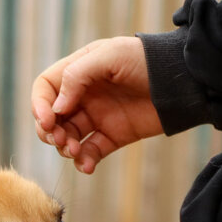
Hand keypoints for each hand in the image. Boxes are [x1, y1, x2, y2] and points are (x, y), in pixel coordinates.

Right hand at [30, 36, 163, 173]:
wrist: (182, 80)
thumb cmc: (146, 60)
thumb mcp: (109, 56)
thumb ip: (78, 76)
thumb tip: (56, 108)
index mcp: (78, 71)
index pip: (45, 88)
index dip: (39, 105)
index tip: (48, 120)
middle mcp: (84, 95)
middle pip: (52, 117)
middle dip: (50, 131)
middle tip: (60, 139)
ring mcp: (98, 117)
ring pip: (68, 137)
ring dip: (65, 147)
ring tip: (75, 151)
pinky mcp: (113, 136)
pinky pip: (90, 152)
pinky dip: (84, 161)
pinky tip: (86, 166)